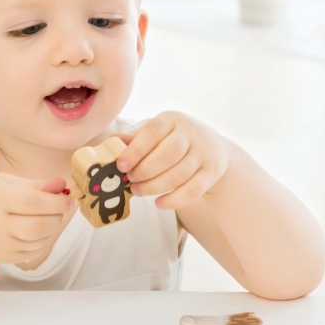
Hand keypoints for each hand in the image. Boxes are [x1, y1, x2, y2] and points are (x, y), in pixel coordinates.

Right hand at [0, 173, 72, 263]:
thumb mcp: (5, 182)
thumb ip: (35, 185)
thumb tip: (62, 185)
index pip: (34, 203)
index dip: (56, 202)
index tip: (68, 199)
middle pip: (39, 226)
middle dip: (56, 216)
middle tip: (58, 208)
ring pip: (39, 240)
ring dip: (51, 228)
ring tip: (45, 216)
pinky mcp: (3, 258)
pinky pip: (33, 251)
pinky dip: (42, 240)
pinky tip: (35, 229)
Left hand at [116, 112, 231, 209]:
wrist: (213, 149)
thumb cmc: (175, 139)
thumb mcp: (158, 132)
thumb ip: (136, 138)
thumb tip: (111, 142)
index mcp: (171, 120)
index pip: (153, 132)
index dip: (136, 150)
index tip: (121, 166)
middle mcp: (190, 133)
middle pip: (168, 153)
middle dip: (145, 171)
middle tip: (130, 180)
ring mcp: (203, 153)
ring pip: (179, 174)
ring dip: (155, 187)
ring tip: (138, 191)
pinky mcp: (211, 173)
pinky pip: (193, 190)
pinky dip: (174, 200)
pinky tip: (159, 203)